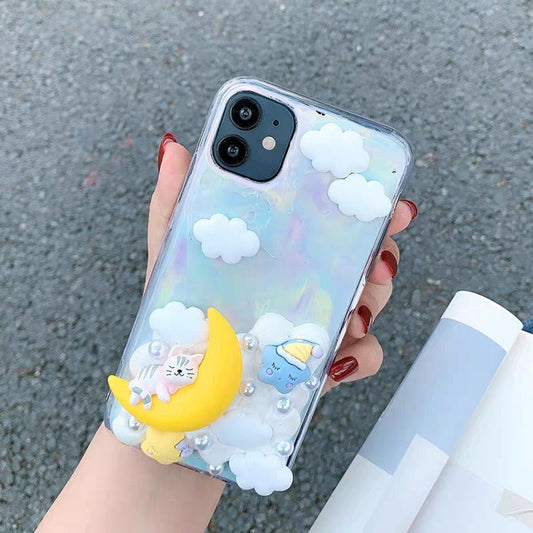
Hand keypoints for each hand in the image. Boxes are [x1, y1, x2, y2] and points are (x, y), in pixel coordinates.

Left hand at [150, 133, 416, 392]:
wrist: (182, 385)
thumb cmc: (182, 314)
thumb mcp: (173, 254)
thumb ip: (174, 202)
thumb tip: (174, 148)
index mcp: (280, 249)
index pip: (330, 215)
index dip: (363, 200)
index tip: (381, 191)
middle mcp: (306, 279)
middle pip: (365, 252)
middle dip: (382, 247)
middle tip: (377, 251)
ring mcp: (318, 319)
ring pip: (372, 299)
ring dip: (374, 299)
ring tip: (355, 306)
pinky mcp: (322, 361)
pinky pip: (363, 355)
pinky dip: (363, 355)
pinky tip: (340, 356)